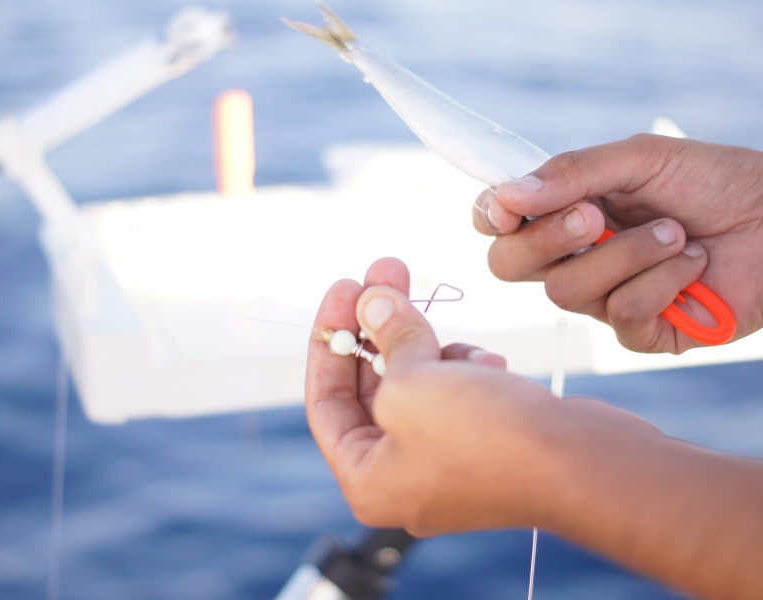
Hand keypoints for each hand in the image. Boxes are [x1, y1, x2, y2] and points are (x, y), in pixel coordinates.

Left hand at [305, 256, 653, 534]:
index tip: (343, 287)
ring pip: (419, 383)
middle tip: (385, 270)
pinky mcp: (485, 445)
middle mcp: (402, 477)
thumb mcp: (415, 379)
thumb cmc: (487, 437)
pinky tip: (489, 365)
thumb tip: (371, 300)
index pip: (326, 401)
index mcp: (368, 479)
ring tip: (450, 332)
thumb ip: (386, 336)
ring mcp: (446, 463)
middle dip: (379, 324)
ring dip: (430, 345)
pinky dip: (465, 368)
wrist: (585, 466)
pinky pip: (457, 393)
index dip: (328, 340)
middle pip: (373, 386)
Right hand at [473, 134, 762, 352]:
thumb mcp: (642, 159)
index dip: (491, 217)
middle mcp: (573, 259)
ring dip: (626, 255)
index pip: (498, 225)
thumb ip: (573, 172)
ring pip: (567, 292)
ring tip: (676, 233)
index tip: (510, 207)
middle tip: (594, 215)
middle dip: (547, 239)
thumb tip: (507, 195)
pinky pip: (622, 315)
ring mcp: (603, 298)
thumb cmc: (714, 181)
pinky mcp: (642, 332)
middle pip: (509, 266)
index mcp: (564, 214)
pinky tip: (693, 263)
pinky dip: (661, 282)